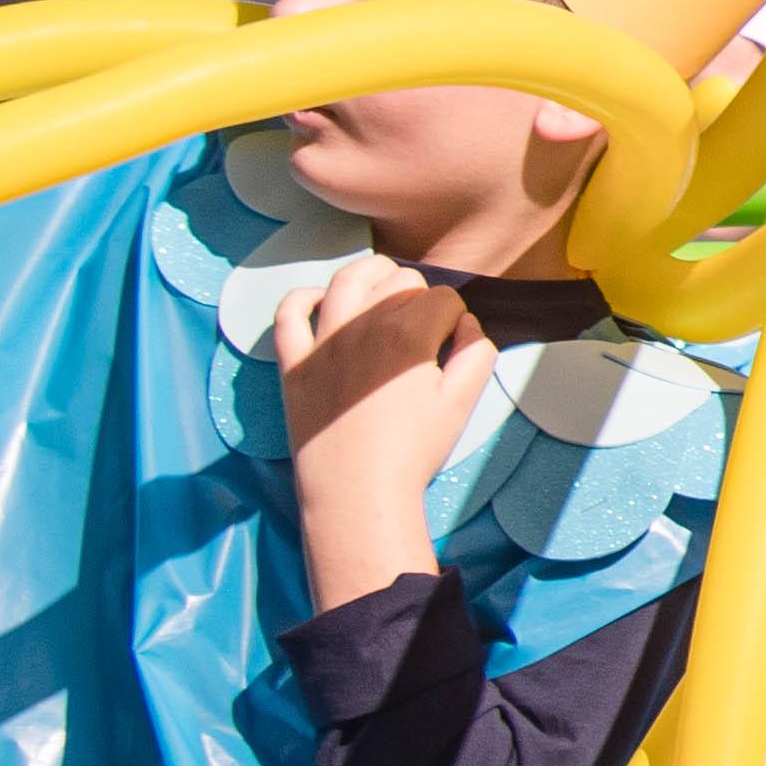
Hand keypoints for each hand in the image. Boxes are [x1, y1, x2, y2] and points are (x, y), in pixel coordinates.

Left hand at [281, 260, 491, 533]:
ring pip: (347, 279)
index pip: (443, 299)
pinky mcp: (294, 362)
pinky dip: (304, 297)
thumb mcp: (461, 403)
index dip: (455, 317)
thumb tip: (468, 325)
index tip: (452, 342)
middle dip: (419, 295)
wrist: (357, 492)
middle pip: (400, 282)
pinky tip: (321, 301)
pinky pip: (289, 312)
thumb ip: (477, 353)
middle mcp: (364, 326)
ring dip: (371, 274)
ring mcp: (323, 341)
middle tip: (424, 325)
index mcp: (410, 334)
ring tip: (383, 285)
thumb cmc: (413, 452)